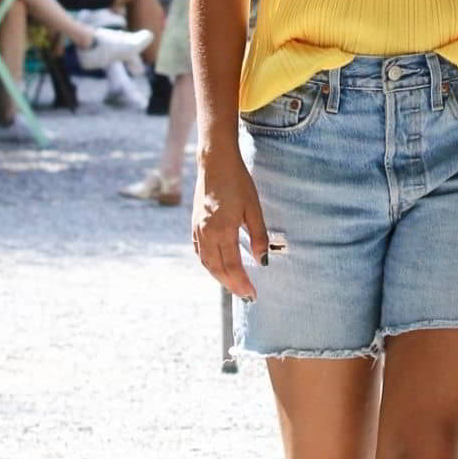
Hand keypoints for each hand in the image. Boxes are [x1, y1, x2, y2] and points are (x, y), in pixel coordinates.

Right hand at [192, 147, 267, 301]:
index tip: (252, 295)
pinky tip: (218, 266)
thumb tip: (263, 261)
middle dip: (231, 285)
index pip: (232, 266)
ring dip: (219, 276)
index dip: (242, 283)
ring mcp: (198, 229)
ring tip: (234, 285)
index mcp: (222, 230)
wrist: (214, 162)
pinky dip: (210, 264)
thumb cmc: (238, 182)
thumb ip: (259, 236)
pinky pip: (200, 252)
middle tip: (245, 295)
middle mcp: (206, 233)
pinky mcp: (194, 224)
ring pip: (207, 262)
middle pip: (217, 268)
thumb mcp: (254, 208)